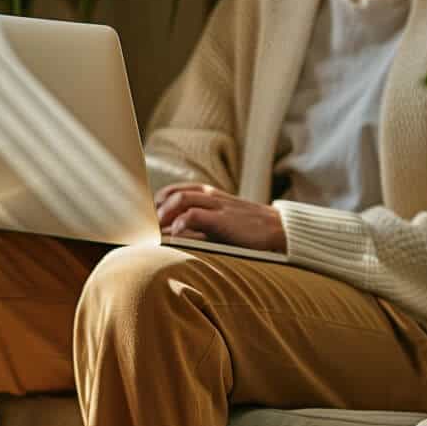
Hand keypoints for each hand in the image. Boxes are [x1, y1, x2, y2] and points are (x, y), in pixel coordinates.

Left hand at [155, 183, 286, 253]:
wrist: (280, 231)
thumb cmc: (248, 230)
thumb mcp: (222, 218)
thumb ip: (200, 222)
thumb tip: (173, 234)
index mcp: (209, 194)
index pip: (174, 190)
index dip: (156, 203)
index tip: (146, 219)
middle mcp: (210, 196)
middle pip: (173, 194)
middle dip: (155, 210)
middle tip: (146, 228)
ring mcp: (217, 206)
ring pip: (181, 200)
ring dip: (163, 215)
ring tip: (155, 231)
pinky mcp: (223, 220)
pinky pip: (196, 215)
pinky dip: (181, 223)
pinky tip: (175, 235)